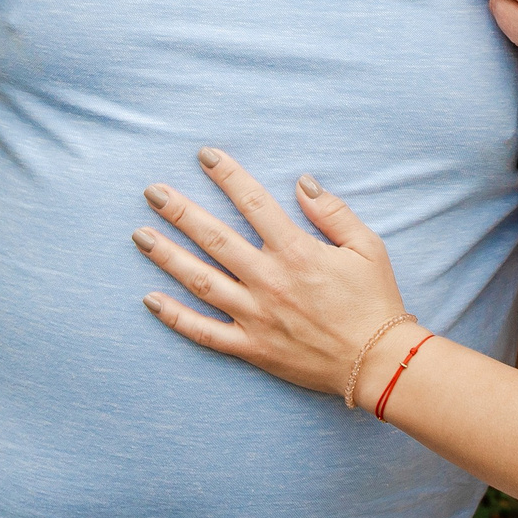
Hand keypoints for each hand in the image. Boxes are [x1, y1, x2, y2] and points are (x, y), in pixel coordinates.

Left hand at [135, 149, 414, 407]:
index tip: (204, 155)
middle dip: (180, 211)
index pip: (253, 203)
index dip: (227, 175)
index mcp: (296, 251)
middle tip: (153, 192)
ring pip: (201, 281)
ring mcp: (255, 315)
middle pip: (214, 238)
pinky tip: (150, 300)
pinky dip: (175, 317)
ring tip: (141, 235)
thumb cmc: (374, 301)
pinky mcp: (251, 347)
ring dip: (168, 256)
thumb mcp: (367, 246)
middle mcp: (268, 280)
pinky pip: (204, 332)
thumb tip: (302, 182)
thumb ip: (332, 212)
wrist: (377, 362)